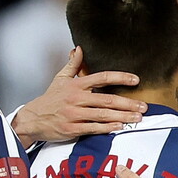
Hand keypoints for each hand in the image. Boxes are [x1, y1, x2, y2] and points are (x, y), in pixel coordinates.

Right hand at [10, 48, 145, 143]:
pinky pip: (93, 128)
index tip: (136, 80)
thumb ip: (73, 64)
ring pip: (103, 115)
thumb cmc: (50, 99)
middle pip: (107, 100)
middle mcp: (76, 98)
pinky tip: (121, 126)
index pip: (102, 77)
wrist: (32, 119)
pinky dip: (108, 128)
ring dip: (123, 116)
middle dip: (128, 103)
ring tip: (138, 117)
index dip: (120, 77)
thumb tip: (79, 48)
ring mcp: (74, 114)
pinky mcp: (72, 128)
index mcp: (76, 84)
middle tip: (144, 106)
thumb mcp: (60, 79)